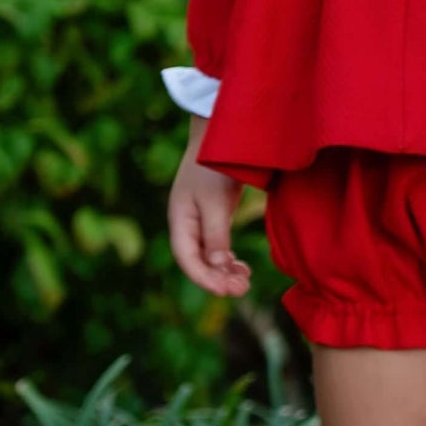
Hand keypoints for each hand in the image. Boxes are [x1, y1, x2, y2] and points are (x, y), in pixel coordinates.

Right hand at [168, 114, 250, 297]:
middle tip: (243, 290)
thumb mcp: (215, 200)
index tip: (227, 291)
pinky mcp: (213, 214)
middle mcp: (186, 223)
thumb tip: (219, 266)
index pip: (188, 259)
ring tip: (245, 281)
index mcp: (180, 220)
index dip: (205, 279)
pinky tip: (241, 267)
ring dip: (224, 271)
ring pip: (208, 255)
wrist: (220, 134)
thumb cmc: (215, 165)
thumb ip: (216, 233)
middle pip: (197, 261)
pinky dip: (227, 258)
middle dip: (217, 279)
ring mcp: (199, 219)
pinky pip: (216, 245)